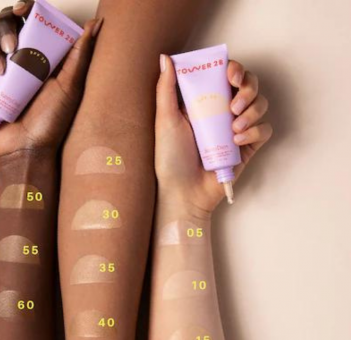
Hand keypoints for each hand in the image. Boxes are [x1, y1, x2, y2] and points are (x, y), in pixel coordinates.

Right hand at [0, 2, 100, 156]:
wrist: (26, 150)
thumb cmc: (51, 123)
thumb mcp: (71, 86)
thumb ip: (81, 54)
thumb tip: (95, 25)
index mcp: (43, 51)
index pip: (31, 16)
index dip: (24, 6)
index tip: (23, 10)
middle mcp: (21, 55)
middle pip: (4, 21)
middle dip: (4, 28)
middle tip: (13, 48)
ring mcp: (1, 67)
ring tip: (1, 71)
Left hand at [155, 55, 271, 212]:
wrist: (182, 192)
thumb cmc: (169, 158)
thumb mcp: (164, 120)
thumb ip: (166, 89)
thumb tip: (166, 57)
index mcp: (204, 101)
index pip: (227, 74)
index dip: (235, 68)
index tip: (230, 74)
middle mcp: (222, 111)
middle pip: (249, 85)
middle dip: (248, 89)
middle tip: (234, 104)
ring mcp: (237, 128)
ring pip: (260, 105)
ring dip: (252, 111)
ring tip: (234, 127)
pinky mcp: (248, 147)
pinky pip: (265, 130)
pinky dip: (255, 131)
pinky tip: (238, 140)